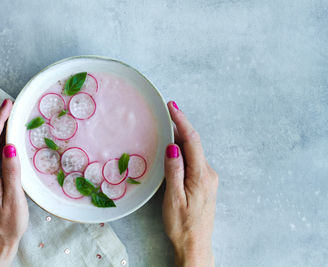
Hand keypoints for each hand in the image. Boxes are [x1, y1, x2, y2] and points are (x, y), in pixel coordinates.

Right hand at [162, 101, 217, 266]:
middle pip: (194, 143)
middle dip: (181, 125)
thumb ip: (174, 171)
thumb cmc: (182, 224)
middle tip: (167, 111)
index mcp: (201, 175)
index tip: (172, 106)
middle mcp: (208, 174)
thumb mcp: (173, 198)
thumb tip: (173, 146)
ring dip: (182, 137)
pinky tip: (175, 148)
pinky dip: (184, 150)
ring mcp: (208, 178)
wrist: (196, 245)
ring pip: (194, 151)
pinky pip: (194, 160)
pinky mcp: (205, 183)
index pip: (192, 140)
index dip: (181, 121)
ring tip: (168, 125)